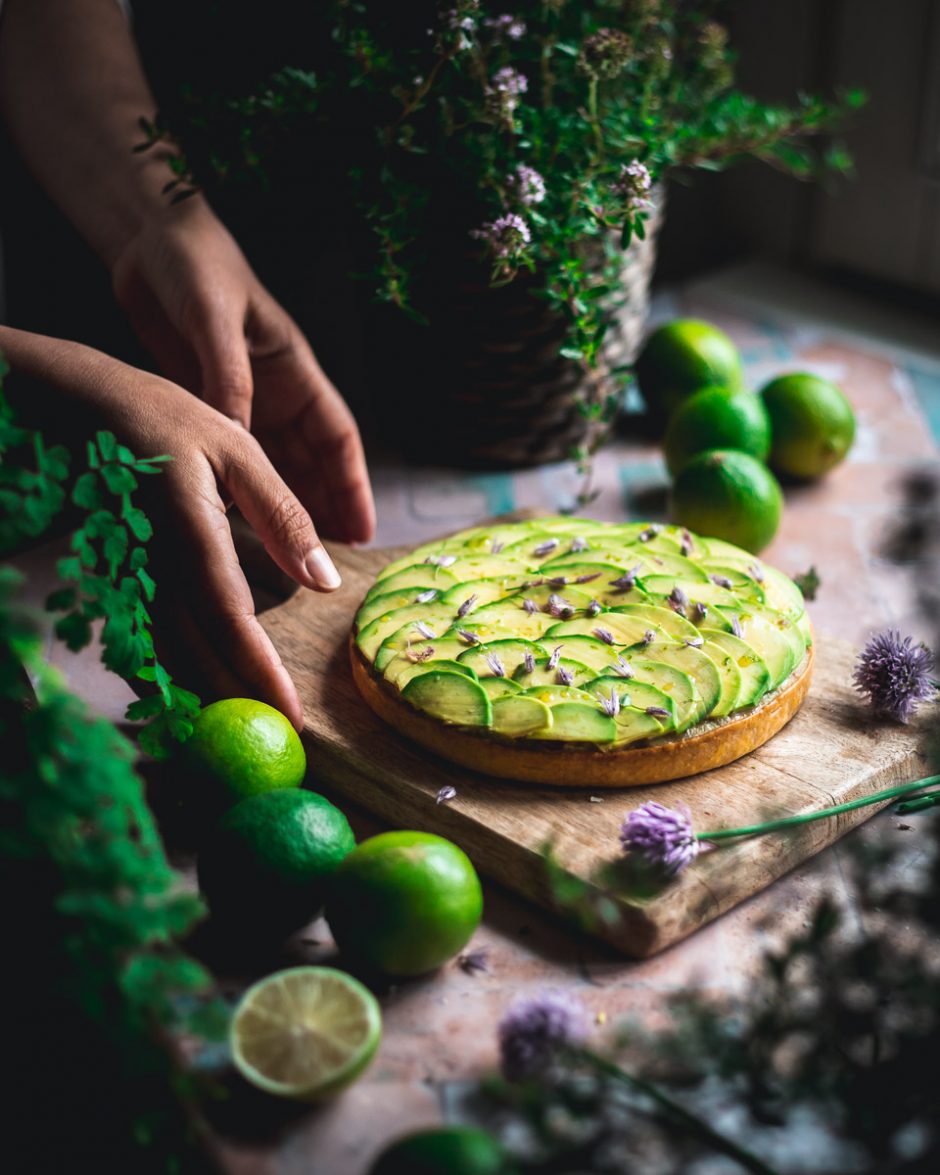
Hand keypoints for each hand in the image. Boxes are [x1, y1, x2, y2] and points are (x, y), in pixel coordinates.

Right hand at [1, 328, 340, 728]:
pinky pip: (143, 637)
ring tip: (240, 726)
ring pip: (164, 654)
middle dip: (234, 702)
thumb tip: (323, 579)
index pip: (230, 622)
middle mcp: (155, 569)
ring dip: (202, 695)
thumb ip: (282, 517)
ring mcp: (129, 578)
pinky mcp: (117, 579)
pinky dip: (170, 670)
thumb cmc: (165, 419)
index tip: (288, 716)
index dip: (258, 673)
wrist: (74, 405)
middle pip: (194, 654)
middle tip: (272, 739)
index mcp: (193, 537)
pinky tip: (191, 689)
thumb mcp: (237, 450)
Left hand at [111, 197, 374, 544]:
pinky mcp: (206, 399)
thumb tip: (237, 436)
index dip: (352, 484)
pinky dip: (237, 485)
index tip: (363, 529)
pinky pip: (230, 453)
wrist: (148, 237)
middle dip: (324, 508)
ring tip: (292, 552)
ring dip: (284, 503)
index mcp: (293, 367)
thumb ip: (226, 375)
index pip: (336, 435)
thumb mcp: (214, 318)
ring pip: (273, 462)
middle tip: (330, 560)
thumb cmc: (194, 263)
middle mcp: (274, 390)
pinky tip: (233, 517)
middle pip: (311, 461)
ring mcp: (242, 397)